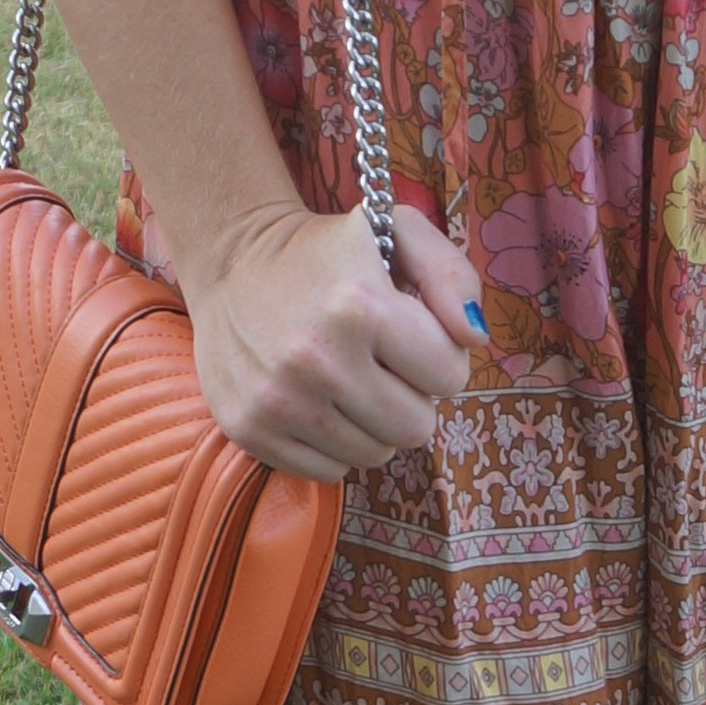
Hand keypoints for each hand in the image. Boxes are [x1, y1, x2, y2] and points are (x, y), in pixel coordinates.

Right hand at [184, 199, 485, 484]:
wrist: (230, 262)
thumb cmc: (328, 251)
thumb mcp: (399, 233)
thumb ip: (453, 275)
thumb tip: (474, 338)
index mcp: (360, 306)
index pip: (449, 376)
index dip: (440, 358)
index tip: (412, 339)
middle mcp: (317, 359)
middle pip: (416, 427)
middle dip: (412, 398)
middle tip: (383, 365)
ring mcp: (278, 400)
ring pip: (375, 455)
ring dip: (374, 424)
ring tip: (349, 380)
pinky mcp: (249, 430)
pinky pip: (328, 471)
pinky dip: (334, 444)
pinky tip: (318, 401)